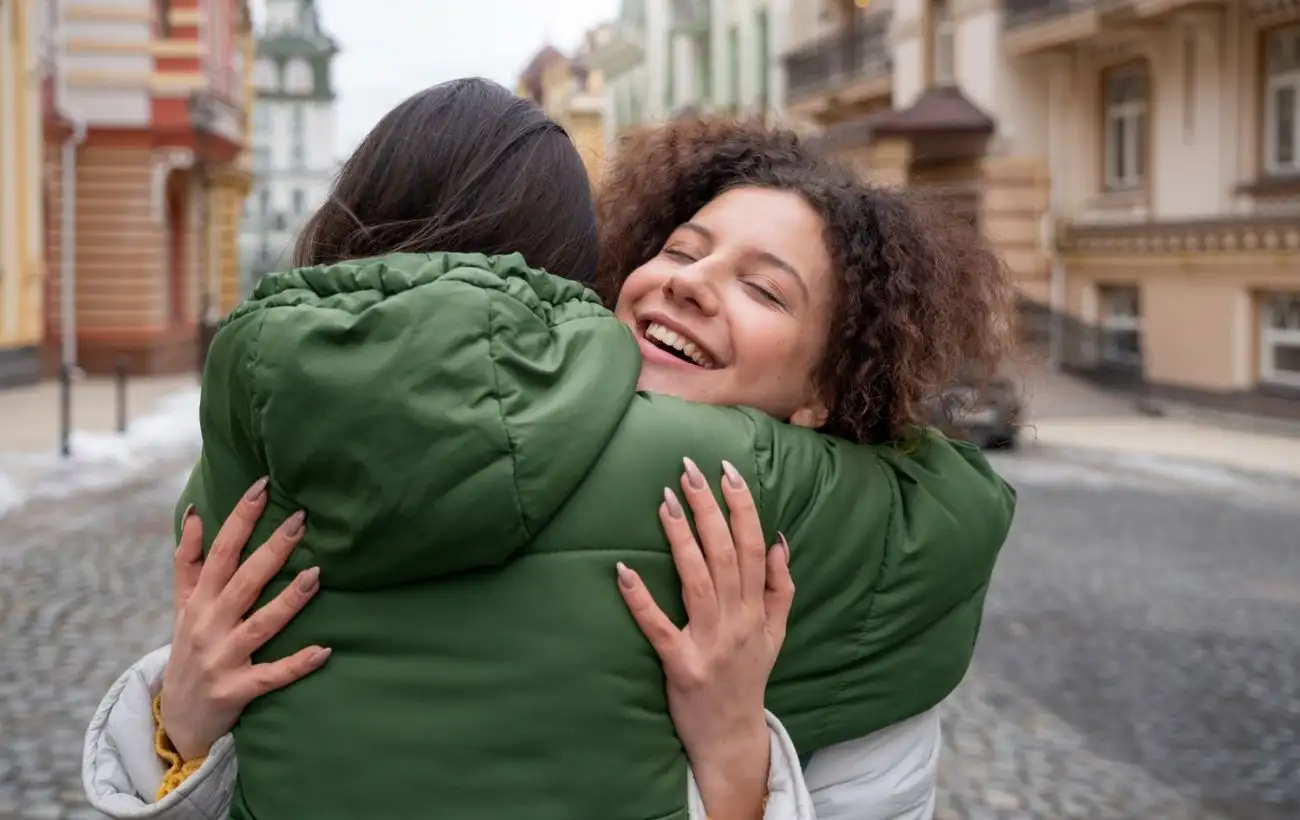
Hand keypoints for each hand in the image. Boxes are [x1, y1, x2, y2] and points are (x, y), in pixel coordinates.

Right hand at [161, 478, 329, 760]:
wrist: (177, 718)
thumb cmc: (189, 650)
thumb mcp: (183, 605)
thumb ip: (189, 560)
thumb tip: (197, 512)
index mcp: (199, 600)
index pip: (221, 552)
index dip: (240, 518)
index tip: (263, 486)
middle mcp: (208, 626)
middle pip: (243, 582)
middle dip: (271, 550)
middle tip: (301, 520)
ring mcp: (222, 659)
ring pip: (261, 625)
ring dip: (289, 601)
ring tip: (317, 574)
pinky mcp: (237, 691)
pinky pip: (271, 676)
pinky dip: (297, 664)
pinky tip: (324, 650)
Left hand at [617, 458, 793, 819]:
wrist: (732, 738)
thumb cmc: (749, 678)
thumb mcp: (775, 634)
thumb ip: (779, 588)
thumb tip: (777, 541)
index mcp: (756, 609)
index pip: (751, 546)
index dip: (742, 506)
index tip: (727, 470)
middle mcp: (736, 622)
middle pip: (723, 555)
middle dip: (708, 509)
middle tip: (689, 470)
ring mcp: (708, 644)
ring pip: (696, 581)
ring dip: (681, 538)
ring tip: (664, 501)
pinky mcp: (680, 666)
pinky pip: (658, 628)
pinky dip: (640, 599)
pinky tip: (624, 570)